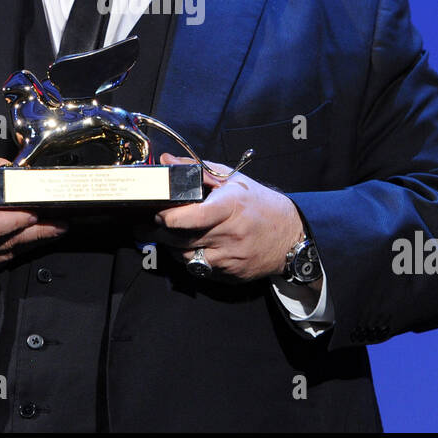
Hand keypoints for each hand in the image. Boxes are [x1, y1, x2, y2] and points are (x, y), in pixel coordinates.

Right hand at [0, 155, 65, 279]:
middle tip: (61, 224)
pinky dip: (18, 249)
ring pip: (7, 253)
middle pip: (6, 242)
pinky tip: (35, 238)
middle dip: (38, 232)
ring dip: (33, 241)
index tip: (37, 211)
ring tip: (56, 228)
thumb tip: (18, 172)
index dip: (16, 220)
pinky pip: (1, 261)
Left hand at [143, 153, 304, 281]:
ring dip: (171, 247)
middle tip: (146, 226)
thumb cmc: (259, 204)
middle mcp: (229, 234)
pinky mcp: (230, 275)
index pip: (191, 217)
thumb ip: (196, 170)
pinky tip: (188, 248)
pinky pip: (199, 270)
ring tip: (167, 235)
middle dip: (159, 232)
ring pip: (185, 257)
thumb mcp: (233, 180)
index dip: (168, 217)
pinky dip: (189, 259)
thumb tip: (166, 162)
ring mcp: (230, 258)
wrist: (291, 236)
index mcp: (229, 207)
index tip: (157, 212)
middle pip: (181, 239)